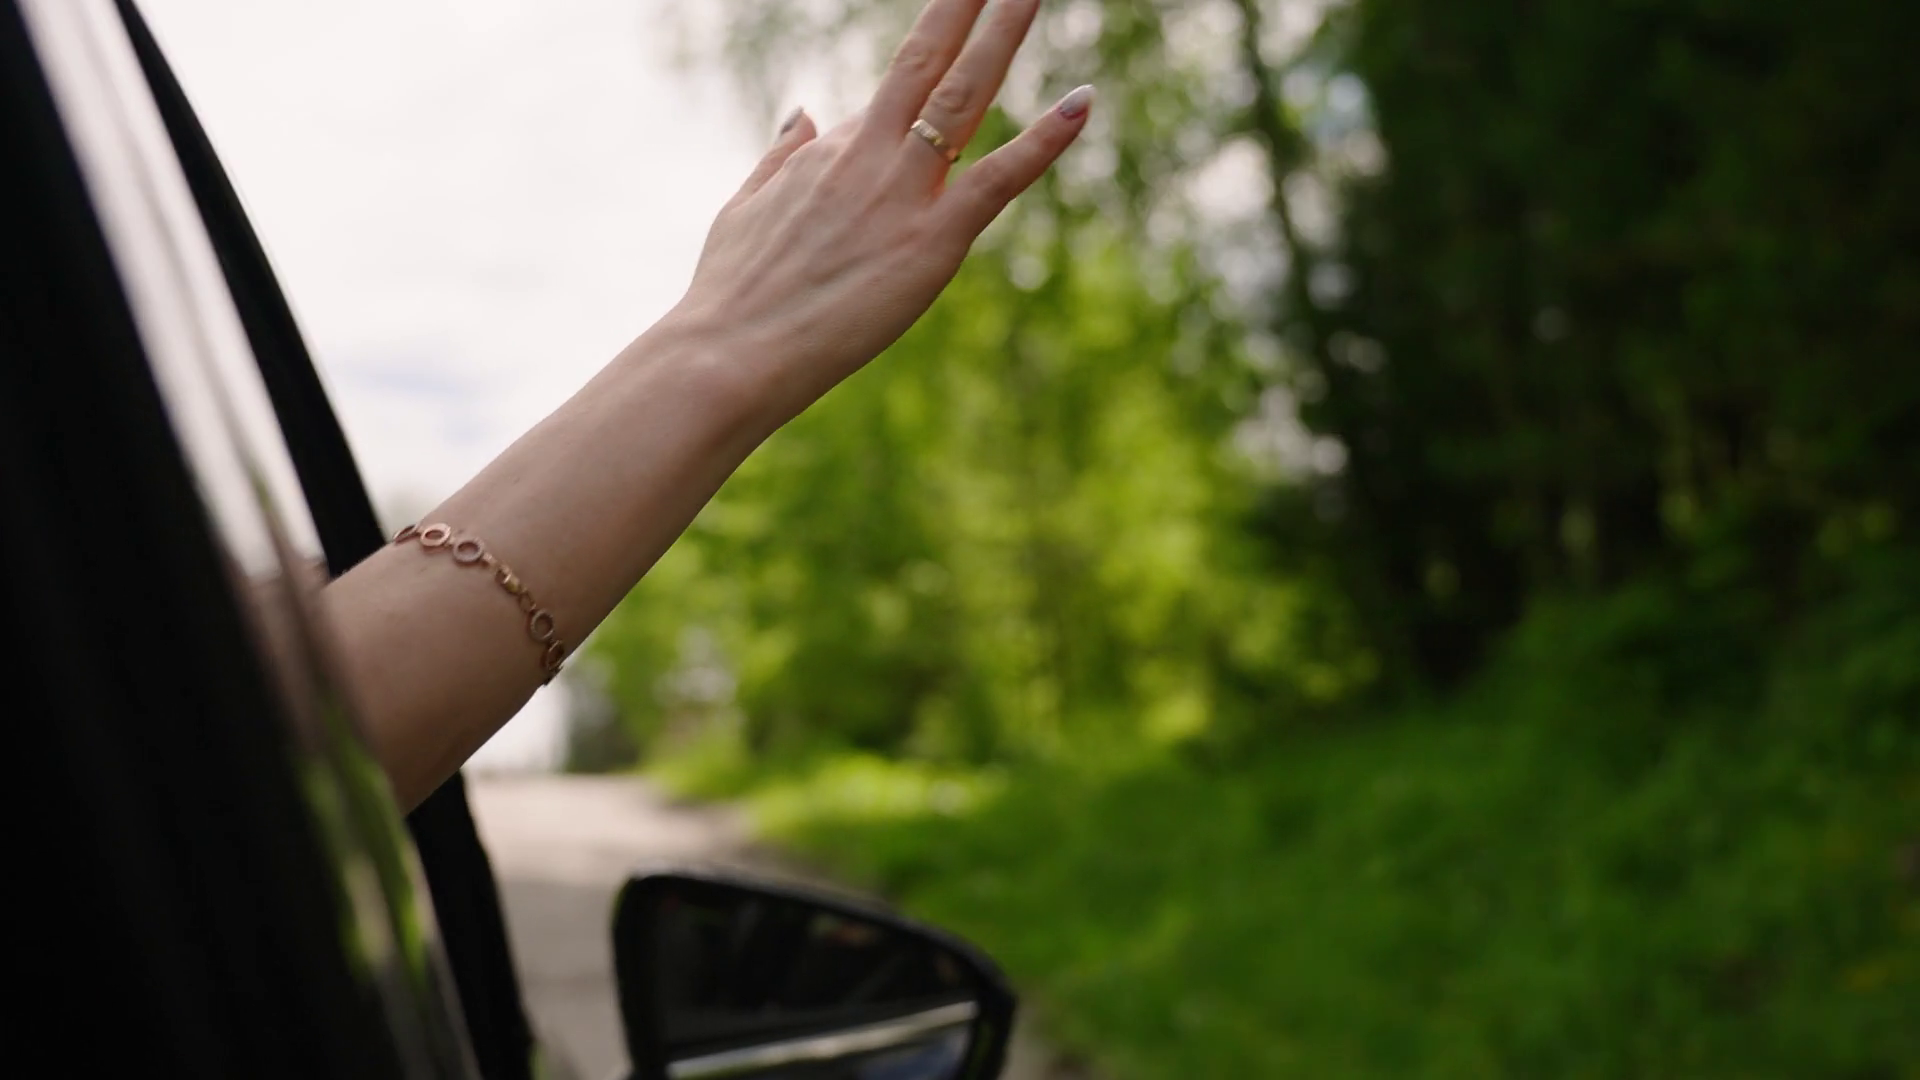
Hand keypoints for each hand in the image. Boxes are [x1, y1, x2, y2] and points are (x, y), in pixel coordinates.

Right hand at [665, 0, 1092, 419]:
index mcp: (829, 150)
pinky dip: (1043, 140)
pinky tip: (1082, 103)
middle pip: (927, 61)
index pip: (890, 100)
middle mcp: (867, 154)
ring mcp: (901, 192)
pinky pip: (998, 179)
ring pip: (964, 95)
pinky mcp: (932, 240)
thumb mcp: (744, 208)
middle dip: (967, 6)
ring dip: (1002, 35)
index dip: (930, 59)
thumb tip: (804, 109)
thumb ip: (780, 157)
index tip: (961, 13)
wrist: (728, 351)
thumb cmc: (731, 294)